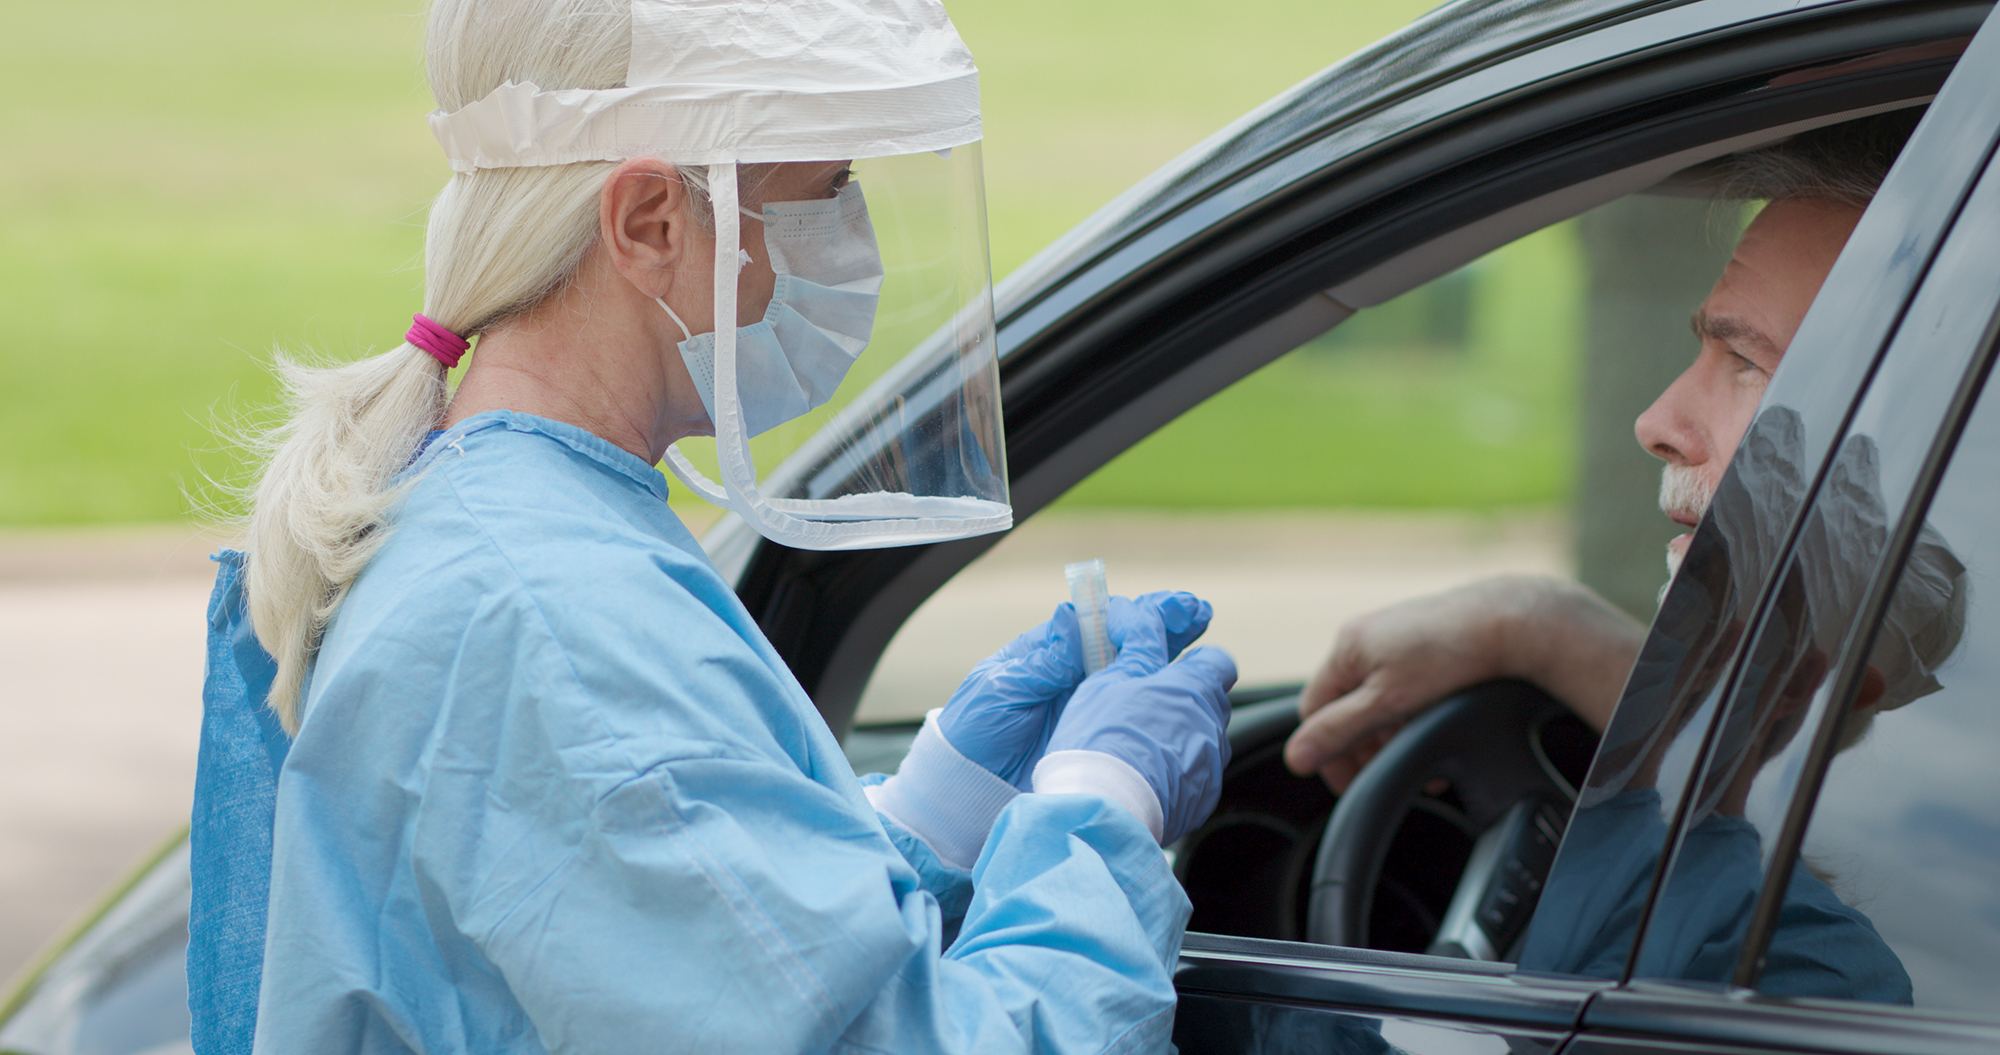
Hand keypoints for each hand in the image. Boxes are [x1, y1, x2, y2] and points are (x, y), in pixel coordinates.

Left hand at [941, 591, 1214, 789]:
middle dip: (1168, 627)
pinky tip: (1188, 707)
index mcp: (1052, 654)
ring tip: (1207, 654)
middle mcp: (1077, 677)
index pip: (1102, 622)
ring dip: (1173, 664)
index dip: (1139, 612)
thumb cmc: (972, 734)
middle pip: (1131, 643)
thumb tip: (1075, 616)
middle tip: (1200, 615)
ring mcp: (1091, 709)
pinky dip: (1162, 712)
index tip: (1171, 607)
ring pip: (1141, 679)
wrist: (963, 794)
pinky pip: (1135, 721)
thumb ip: (1044, 659)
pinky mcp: (1097, 742)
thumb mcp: (1003, 690)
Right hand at [1041, 599, 1236, 842]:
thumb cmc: (1100, 740)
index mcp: (1193, 687)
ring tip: (1138, 750)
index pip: (1218, 661)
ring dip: (1180, 739)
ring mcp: (1211, 765)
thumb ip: (1135, 650)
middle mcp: (1212, 724)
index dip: (1196, 662)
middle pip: (1211, 702)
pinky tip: (1143, 779)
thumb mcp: (1108, 681)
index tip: (1172, 670)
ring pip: (1203, 741)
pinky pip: (1195, 777)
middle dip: (1185, 702)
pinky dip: (1176, 774)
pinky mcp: (1202, 799)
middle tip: (1145, 709)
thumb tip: (1143, 619)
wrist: (1102, 810)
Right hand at [1281, 576, 1641, 791]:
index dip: (1327, 751)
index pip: (1314, 710)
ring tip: (1421, 757)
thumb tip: (1295, 757)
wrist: (1511, 622)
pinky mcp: (1426, 642)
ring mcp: (1397, 638)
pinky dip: (1413, 715)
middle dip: (1367, 748)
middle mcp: (1366, 638)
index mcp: (1346, 647)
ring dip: (1393, 736)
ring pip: (1379, 701)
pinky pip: (1405, 688)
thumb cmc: (1449, 656)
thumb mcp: (1387, 703)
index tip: (1349, 783)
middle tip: (1389, 772)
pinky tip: (1435, 728)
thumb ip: (1339, 730)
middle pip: (1348, 708)